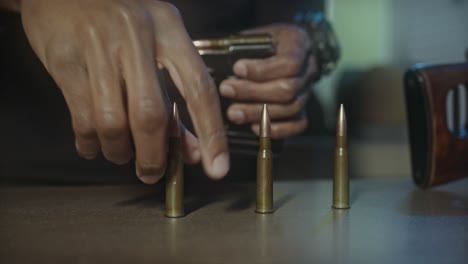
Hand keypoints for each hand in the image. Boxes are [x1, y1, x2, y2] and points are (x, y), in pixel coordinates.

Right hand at [20, 0, 228, 182]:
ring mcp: (98, 46)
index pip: (199, 88)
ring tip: (121, 154)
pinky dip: (90, 142)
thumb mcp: (157, 44)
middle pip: (151, 114)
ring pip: (112, 122)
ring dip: (119, 151)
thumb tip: (191, 149)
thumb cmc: (120, 19)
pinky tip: (94, 145)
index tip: (217, 167)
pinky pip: (81, 117)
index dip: (211, 133)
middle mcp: (137, 35)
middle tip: (152, 172)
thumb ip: (176, 97)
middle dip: (153, 155)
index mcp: (169, 28)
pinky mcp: (65, 59)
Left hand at [219, 24, 316, 138]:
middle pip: (287, 89)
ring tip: (233, 113)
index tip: (237, 69)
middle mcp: (308, 70)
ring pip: (290, 108)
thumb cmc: (267, 42)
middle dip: (253, 92)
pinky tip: (255, 127)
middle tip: (227, 90)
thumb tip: (216, 57)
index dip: (262, 69)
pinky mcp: (303, 110)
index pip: (289, 62)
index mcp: (299, 45)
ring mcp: (307, 92)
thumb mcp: (258, 34)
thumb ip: (243, 45)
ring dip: (258, 112)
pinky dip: (276, 129)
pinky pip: (298, 125)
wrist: (285, 48)